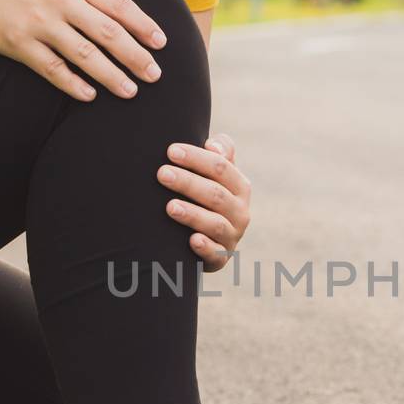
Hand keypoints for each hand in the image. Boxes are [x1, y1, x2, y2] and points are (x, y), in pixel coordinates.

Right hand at [0, 0, 167, 101]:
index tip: (161, 43)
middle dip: (135, 56)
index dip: (143, 25)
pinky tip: (90, 95)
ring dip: (111, 76)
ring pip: (84, 55)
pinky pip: (53, 69)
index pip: (117, 3)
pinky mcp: (19, 45)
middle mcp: (59, 0)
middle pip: (107, 33)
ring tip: (130, 91)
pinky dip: (73, 84)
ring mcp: (39, 23)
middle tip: (155, 75)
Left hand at [157, 134, 250, 272]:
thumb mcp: (217, 174)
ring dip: (192, 214)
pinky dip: (206, 247)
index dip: (196, 158)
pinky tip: (192, 240)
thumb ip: (220, 152)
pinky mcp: (221, 258)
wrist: (209, 238)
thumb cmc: (206, 196)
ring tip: (169, 206)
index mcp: (240, 187)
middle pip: (216, 194)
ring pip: (215, 224)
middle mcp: (241, 211)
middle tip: (162, 174)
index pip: (221, 167)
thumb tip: (212, 145)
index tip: (171, 151)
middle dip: (188, 183)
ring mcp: (232, 236)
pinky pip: (216, 254)